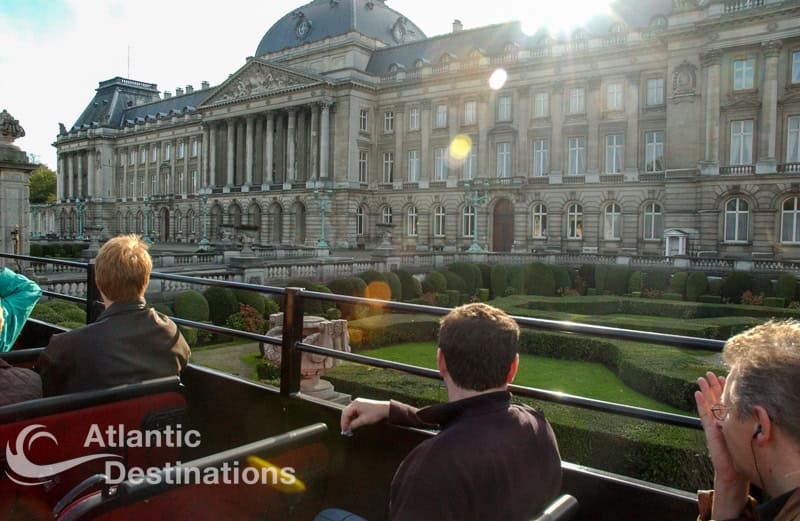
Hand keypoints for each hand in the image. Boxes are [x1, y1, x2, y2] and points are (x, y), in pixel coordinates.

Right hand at [340, 398, 389, 431]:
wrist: (385, 408)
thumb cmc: (375, 413)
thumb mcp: (364, 420)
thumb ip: (354, 424)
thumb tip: (348, 428)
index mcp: (355, 404)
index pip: (345, 414)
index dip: (343, 423)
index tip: (344, 430)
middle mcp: (355, 402)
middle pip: (346, 412)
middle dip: (345, 421)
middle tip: (345, 429)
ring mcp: (358, 403)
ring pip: (349, 411)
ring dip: (348, 419)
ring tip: (349, 427)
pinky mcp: (360, 404)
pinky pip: (353, 411)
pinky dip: (352, 417)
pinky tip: (353, 422)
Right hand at [695, 371, 748, 517]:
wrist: (733, 469)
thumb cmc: (743, 453)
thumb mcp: (746, 432)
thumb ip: (746, 421)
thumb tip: (755, 405)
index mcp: (732, 419)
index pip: (727, 400)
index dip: (725, 389)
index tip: (723, 376)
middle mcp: (722, 420)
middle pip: (716, 399)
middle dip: (713, 386)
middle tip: (708, 373)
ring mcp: (714, 424)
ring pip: (708, 403)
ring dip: (704, 391)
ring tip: (700, 378)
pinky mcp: (709, 429)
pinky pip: (704, 413)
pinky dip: (700, 403)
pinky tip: (697, 393)